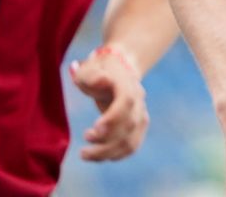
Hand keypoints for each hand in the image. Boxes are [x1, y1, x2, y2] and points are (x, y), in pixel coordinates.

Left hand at [69, 46, 150, 160]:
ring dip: (107, 152)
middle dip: (105, 139)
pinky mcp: (138, 128)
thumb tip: (102, 80)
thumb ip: (93, 74)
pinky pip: (131, 146)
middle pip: (129, 125)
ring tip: (84, 154)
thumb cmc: (98, 70)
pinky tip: (97, 156)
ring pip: (131, 141)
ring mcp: (141, 115)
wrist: (117, 71)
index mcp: (128, 84)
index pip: (127, 102)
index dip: (114, 117)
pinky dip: (116, 155)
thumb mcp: (90, 68)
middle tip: (84, 138)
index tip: (95, 128)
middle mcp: (139, 101)